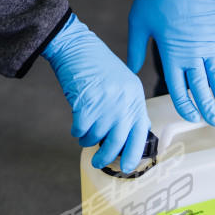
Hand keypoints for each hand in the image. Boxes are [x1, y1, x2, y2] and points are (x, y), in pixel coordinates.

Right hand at [43, 13, 150, 173]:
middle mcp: (124, 101)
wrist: (75, 47)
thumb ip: (129, 107)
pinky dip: (76, 131)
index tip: (126, 167)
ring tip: (83, 134)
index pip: (139, 132)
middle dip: (106, 156)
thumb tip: (135, 132)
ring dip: (87, 139)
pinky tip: (76, 126)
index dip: (132, 154)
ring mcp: (106, 103)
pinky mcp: (87, 103)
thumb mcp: (123, 84)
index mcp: (135, 97)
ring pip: (95, 136)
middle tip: (98, 163)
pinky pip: (80, 129)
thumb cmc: (97, 66)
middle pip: (117, 141)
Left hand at [127, 0, 214, 124]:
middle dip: (208, 107)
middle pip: (202, 88)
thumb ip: (135, 50)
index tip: (191, 117)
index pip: (179, 89)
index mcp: (171, 54)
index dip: (186, 106)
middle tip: (214, 122)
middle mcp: (192, 52)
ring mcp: (208, 41)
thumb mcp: (138, 23)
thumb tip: (130, 70)